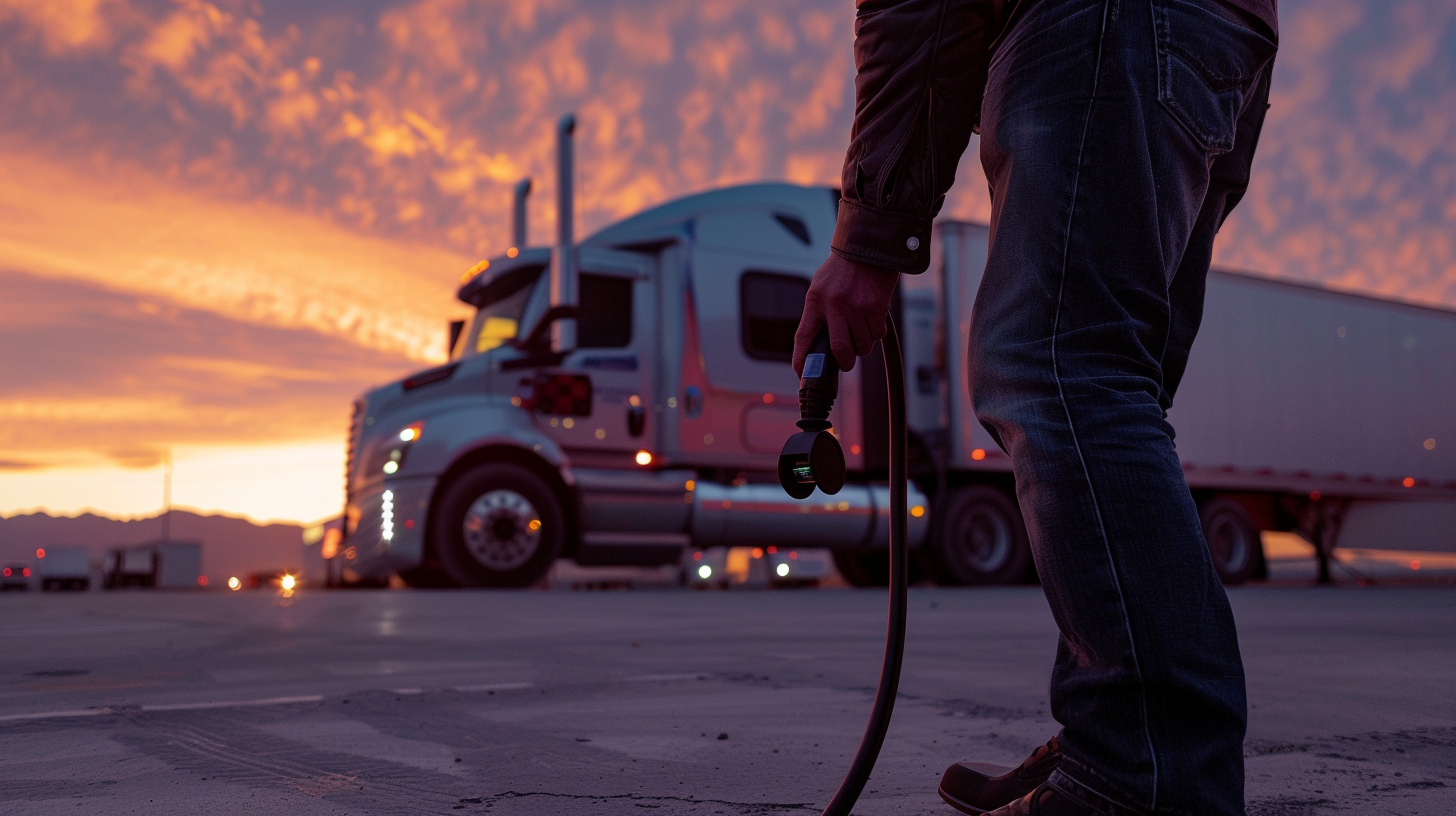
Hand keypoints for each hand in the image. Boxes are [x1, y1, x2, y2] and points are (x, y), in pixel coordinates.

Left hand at [792, 253, 899, 375]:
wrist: (867, 246)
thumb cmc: (842, 269)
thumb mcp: (821, 286)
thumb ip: (818, 312)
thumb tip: (817, 342)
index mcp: (815, 300)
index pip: (804, 336)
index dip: (801, 359)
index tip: (801, 373)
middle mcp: (834, 305)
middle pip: (839, 349)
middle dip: (844, 362)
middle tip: (846, 363)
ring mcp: (855, 306)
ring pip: (862, 344)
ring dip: (863, 344)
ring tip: (861, 328)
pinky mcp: (875, 307)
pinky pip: (877, 334)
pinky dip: (876, 332)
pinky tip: (873, 317)